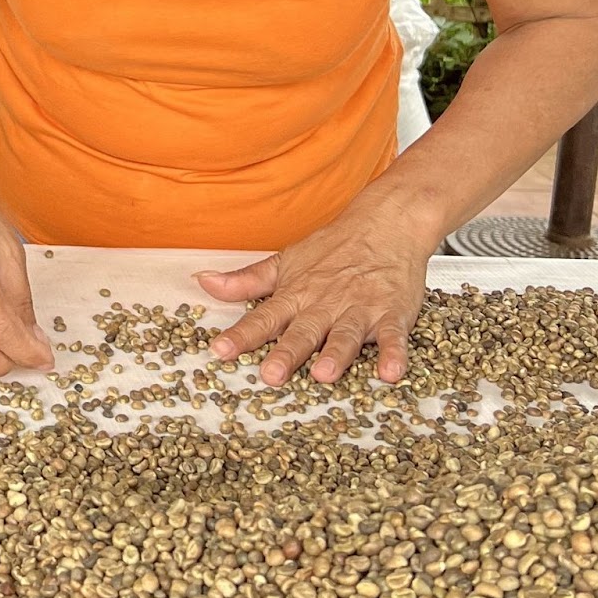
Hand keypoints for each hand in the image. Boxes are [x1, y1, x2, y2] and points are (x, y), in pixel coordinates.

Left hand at [196, 202, 431, 385]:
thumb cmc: (334, 248)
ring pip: (345, 335)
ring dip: (336, 355)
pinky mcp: (392, 313)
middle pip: (303, 332)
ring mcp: (359, 309)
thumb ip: (245, 280)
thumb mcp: (285, 263)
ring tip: (324, 374)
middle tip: (271, 375)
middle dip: (286, 354)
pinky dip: (394, 353)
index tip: (219, 351)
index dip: (240, 335)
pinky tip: (391, 372)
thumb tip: (203, 280)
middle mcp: (325, 305)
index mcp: (296, 295)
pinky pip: (394, 336)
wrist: (387, 222)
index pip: (263, 318)